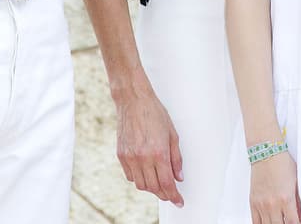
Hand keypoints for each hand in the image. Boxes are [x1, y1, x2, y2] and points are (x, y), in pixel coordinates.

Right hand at [114, 84, 183, 206]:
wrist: (133, 100)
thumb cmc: (154, 113)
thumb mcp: (172, 134)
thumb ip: (176, 158)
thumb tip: (179, 177)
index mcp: (158, 152)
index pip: (167, 183)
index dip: (174, 196)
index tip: (179, 201)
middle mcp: (143, 157)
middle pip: (154, 188)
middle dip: (164, 194)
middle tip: (171, 194)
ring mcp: (130, 157)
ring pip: (141, 185)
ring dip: (151, 188)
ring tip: (159, 183)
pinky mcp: (121, 155)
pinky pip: (130, 176)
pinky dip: (139, 179)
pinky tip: (146, 172)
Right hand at [248, 151, 300, 223]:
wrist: (265, 151)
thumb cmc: (281, 162)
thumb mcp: (295, 182)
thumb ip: (298, 202)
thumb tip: (300, 216)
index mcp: (286, 198)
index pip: (293, 223)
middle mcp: (273, 203)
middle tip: (288, 222)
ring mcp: (261, 204)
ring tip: (278, 221)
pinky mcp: (253, 202)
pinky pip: (255, 222)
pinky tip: (267, 223)